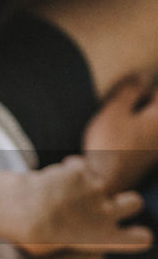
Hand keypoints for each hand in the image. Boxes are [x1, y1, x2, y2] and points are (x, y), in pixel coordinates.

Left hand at [19, 156, 151, 255]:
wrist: (21, 210)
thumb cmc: (29, 234)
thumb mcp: (53, 249)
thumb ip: (70, 240)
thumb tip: (67, 234)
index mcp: (103, 238)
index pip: (139, 239)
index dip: (137, 235)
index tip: (132, 234)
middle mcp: (106, 214)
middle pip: (134, 203)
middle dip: (124, 200)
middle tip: (101, 202)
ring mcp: (96, 190)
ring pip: (101, 181)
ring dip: (86, 183)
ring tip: (60, 190)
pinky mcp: (81, 172)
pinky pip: (80, 166)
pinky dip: (69, 169)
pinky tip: (52, 177)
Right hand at [83, 73, 157, 191]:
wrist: (106, 182)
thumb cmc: (109, 144)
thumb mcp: (114, 110)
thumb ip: (130, 90)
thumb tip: (143, 75)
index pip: (157, 92)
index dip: (139, 88)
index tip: (122, 91)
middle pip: (155, 110)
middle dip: (140, 105)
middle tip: (117, 108)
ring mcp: (157, 149)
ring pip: (149, 127)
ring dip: (135, 122)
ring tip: (115, 124)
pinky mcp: (148, 161)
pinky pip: (144, 141)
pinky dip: (133, 137)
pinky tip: (118, 141)